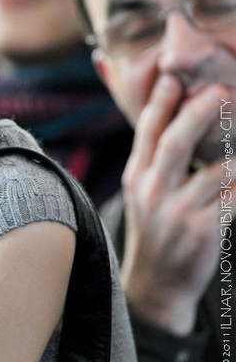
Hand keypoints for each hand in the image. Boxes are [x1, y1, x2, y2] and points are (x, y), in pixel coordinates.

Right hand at [120, 75, 224, 333]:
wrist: (157, 283)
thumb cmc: (157, 227)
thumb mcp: (142, 191)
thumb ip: (153, 157)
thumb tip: (167, 117)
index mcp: (136, 176)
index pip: (146, 133)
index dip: (159, 104)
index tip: (173, 77)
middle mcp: (152, 191)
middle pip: (175, 144)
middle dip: (198, 114)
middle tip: (220, 90)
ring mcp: (178, 212)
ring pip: (215, 170)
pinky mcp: (204, 230)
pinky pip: (234, 196)